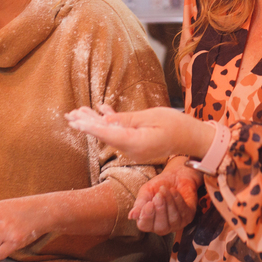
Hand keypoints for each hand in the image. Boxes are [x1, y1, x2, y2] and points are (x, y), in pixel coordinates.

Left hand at [66, 106, 213, 163]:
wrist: (192, 139)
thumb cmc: (177, 125)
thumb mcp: (152, 116)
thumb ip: (127, 119)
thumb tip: (106, 120)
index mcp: (136, 143)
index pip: (108, 134)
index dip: (90, 127)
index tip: (75, 121)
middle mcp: (132, 149)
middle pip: (105, 135)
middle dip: (87, 124)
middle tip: (69, 115)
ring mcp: (134, 149)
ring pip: (110, 134)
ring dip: (95, 122)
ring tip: (78, 113)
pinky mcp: (136, 146)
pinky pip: (119, 134)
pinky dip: (109, 124)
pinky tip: (101, 112)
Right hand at [129, 167, 201, 234]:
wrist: (175, 176)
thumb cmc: (159, 185)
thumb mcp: (146, 192)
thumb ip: (139, 203)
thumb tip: (131, 216)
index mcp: (149, 221)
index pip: (145, 226)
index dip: (147, 216)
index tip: (149, 203)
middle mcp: (162, 226)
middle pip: (160, 227)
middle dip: (160, 210)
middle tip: (158, 196)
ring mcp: (176, 223)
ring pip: (173, 220)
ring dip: (169, 203)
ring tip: (166, 190)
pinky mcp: (188, 217)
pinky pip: (184, 212)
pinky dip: (178, 201)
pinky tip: (174, 192)